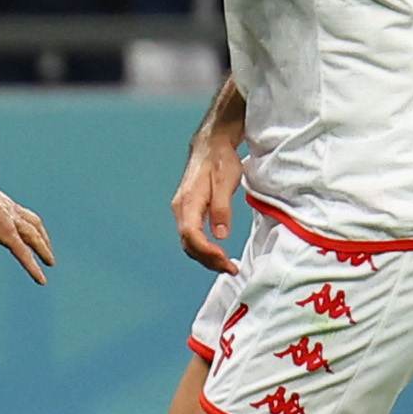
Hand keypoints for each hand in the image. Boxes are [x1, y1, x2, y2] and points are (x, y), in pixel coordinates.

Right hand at [0, 181, 55, 284]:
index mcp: (0, 204)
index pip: (16, 212)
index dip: (22, 220)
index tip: (24, 227)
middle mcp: (10, 211)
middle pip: (32, 223)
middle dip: (40, 234)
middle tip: (46, 245)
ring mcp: (11, 224)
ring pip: (33, 239)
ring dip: (43, 250)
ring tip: (50, 262)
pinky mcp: (9, 236)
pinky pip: (24, 255)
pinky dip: (33, 268)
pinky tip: (41, 281)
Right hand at [171, 130, 242, 274]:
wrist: (211, 144)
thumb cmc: (220, 161)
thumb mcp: (226, 182)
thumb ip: (222, 209)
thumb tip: (220, 235)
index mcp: (189, 201)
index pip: (192, 235)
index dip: (207, 252)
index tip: (225, 261)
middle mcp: (181, 207)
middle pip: (188, 242)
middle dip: (208, 260)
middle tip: (231, 268)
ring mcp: (182, 209)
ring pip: (189, 241)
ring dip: (205, 257)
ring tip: (226, 265)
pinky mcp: (188, 210)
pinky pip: (191, 235)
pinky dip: (203, 248)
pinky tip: (217, 252)